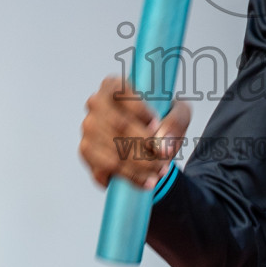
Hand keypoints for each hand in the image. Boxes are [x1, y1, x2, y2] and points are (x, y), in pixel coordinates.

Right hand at [78, 75, 191, 190]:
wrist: (150, 143)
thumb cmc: (163, 121)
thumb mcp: (179, 114)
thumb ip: (176, 123)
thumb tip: (161, 145)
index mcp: (114, 85)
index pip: (122, 94)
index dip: (141, 112)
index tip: (156, 126)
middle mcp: (96, 104)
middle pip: (119, 125)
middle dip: (145, 145)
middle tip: (164, 157)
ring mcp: (88, 129)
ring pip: (112, 151)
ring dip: (139, 166)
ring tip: (160, 171)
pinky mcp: (86, 152)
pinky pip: (104, 169)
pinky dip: (128, 178)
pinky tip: (145, 181)